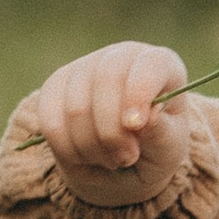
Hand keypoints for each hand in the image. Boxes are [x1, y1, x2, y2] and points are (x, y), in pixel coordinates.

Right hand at [25, 39, 193, 199]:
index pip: (150, 65)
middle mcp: (122, 56)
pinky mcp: (55, 86)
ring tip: (110, 161)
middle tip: (125, 159)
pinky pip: (49, 119)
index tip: (134, 126)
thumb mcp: (168, 149)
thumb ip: (161, 133)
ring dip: (91, 146)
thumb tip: (149, 117)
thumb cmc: (155, 149)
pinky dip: (65, 147)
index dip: (139, 92)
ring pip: (76, 106)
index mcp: (161, 65)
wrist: (124, 162)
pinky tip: (84, 158)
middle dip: (112, 131)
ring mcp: (85, 67)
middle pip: (107, 79)